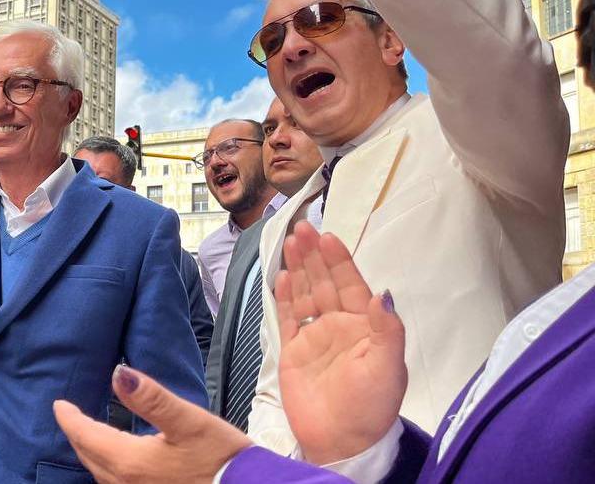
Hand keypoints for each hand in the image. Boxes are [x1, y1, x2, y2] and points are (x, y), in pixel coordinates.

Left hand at [55, 365, 251, 482]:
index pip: (85, 436)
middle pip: (89, 457)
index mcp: (129, 462)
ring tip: (90, 435)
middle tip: (71, 417)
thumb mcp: (189, 420)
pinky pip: (117, 483)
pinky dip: (108, 467)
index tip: (59, 405)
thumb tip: (117, 374)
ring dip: (91, 453)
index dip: (70, 419)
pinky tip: (120, 461)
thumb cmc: (222, 459)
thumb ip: (151, 398)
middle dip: (77, 436)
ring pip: (102, 473)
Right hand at [275, 221, 406, 464]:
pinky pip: (288, 317)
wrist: (342, 441)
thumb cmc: (372, 406)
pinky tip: (281, 276)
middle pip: (324, 282)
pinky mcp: (293, 351)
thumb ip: (387, 328)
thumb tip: (381, 292)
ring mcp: (315, 337)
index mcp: (365, 326)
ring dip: (298, 268)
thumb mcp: (388, 367)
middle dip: (314, 255)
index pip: (351, 284)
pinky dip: (284, 296)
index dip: (340, 260)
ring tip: (290, 242)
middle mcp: (339, 326)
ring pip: (305, 294)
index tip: (329, 237)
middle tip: (302, 228)